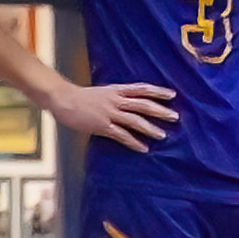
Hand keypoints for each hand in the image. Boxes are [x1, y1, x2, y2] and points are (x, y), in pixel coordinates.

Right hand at [51, 78, 177, 151]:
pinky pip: (121, 135)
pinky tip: (143, 148)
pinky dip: (134, 142)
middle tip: (175, 117)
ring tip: (163, 135)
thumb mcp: (102, 93)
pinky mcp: (102, 125)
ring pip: (135, 120)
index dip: (157, 91)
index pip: (141, 89)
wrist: (63, 98)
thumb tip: (129, 104)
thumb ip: (116, 97)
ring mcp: (109, 113)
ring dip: (150, 128)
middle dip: (160, 110)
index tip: (173, 94)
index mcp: (116, 90)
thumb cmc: (80, 96)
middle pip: (142, 104)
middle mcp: (115, 100)